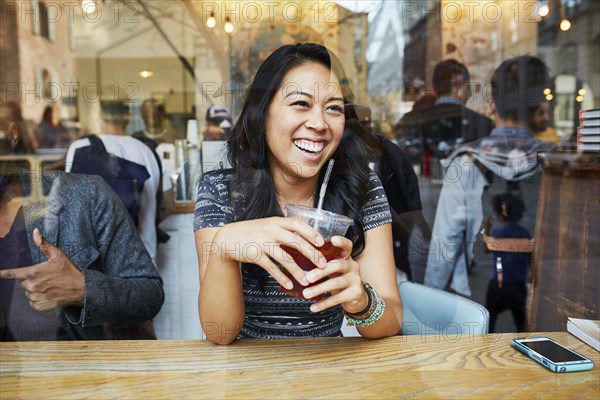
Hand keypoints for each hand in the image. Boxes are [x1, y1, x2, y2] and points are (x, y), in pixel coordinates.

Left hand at [0, 228, 84, 311]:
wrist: (81, 289)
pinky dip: (39, 299)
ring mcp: (35, 297)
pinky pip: (33, 302)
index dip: (1, 274)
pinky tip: (50, 295)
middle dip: (32, 280)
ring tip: (50, 287)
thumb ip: (44, 244)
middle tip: (46, 278)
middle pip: (23, 282)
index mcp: (33, 272)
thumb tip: (35, 231)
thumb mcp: (58, 255)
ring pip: (28, 293)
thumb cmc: (69, 270)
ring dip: (35, 290)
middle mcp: (32, 286)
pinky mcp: (39, 306)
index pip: (12, 274)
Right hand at [212, 217, 326, 290]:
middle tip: (322, 265)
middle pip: (296, 242)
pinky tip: (290, 285)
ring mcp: (262, 242)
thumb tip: (305, 236)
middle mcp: (270, 230)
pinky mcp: (255, 254)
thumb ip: (283, 229)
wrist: (228, 238)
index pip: (298, 224)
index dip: (311, 233)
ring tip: (307, 281)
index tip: (321, 243)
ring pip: (285, 258)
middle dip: (312, 254)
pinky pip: (272, 268)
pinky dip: (282, 277)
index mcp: (276, 221)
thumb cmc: (251, 232)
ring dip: (298, 271)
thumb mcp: (267, 225)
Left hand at [300, 235, 368, 313]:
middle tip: (307, 277)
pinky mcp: (355, 293)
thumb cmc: (340, 279)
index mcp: (346, 258)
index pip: (347, 246)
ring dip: (319, 289)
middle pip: (338, 265)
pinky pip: (337, 298)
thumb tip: (297, 260)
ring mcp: (355, 280)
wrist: (357, 298)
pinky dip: (324, 303)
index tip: (333, 239)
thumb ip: (322, 264)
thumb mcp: (334, 269)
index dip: (341, 242)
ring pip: (336, 283)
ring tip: (306, 293)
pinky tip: (313, 307)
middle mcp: (352, 266)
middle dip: (321, 271)